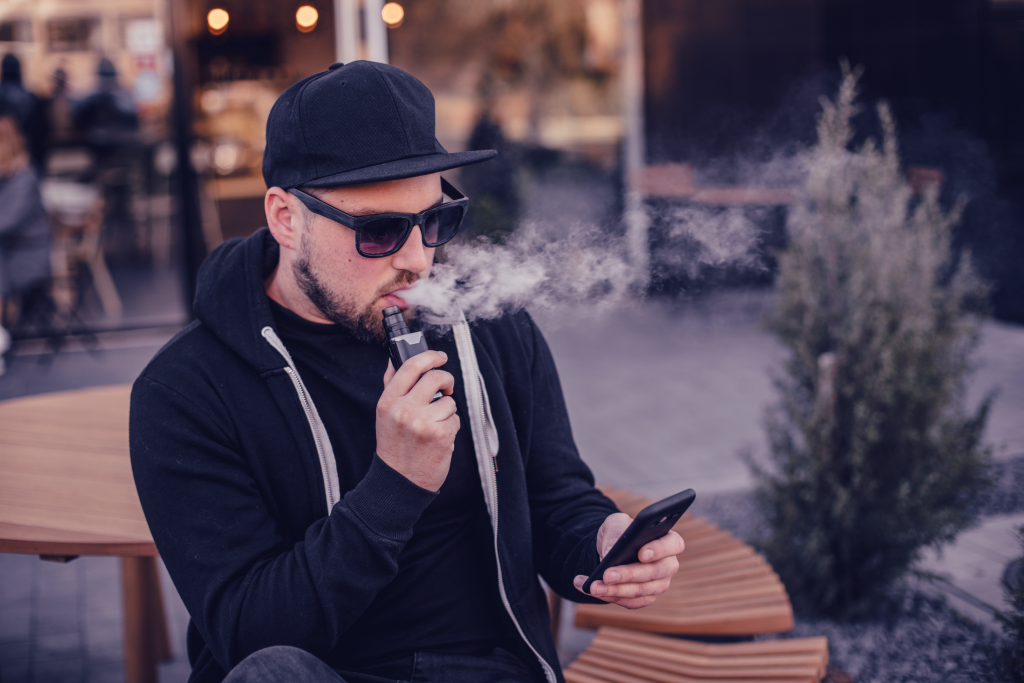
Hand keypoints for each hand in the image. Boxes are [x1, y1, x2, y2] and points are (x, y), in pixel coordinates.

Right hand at [376, 351, 459, 491]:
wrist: (400, 481)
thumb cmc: (394, 445)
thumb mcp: (385, 414)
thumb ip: (391, 385)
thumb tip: (395, 358)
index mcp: (388, 402)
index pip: (411, 366)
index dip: (429, 356)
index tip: (439, 357)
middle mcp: (404, 410)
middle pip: (436, 377)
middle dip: (447, 380)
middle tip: (447, 388)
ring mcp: (424, 423)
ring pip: (449, 401)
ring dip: (447, 411)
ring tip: (435, 424)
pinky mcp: (441, 436)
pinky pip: (455, 419)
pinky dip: (451, 427)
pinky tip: (439, 438)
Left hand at [573, 512, 684, 608]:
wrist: (612, 549)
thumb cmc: (620, 532)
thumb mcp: (615, 524)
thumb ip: (614, 532)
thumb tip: (609, 553)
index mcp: (668, 540)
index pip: (673, 545)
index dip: (660, 549)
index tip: (642, 553)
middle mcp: (668, 564)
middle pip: (654, 572)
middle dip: (628, 575)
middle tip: (607, 574)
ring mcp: (659, 584)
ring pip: (640, 591)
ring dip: (615, 590)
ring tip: (593, 586)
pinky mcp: (646, 598)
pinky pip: (630, 602)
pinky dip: (610, 596)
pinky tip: (591, 589)